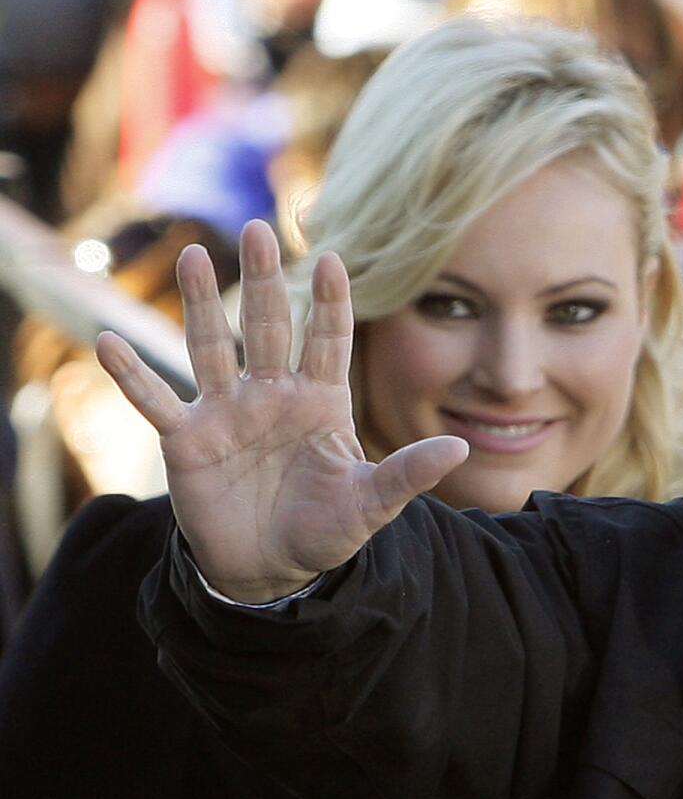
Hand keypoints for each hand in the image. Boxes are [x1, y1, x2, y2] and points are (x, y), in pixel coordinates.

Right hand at [97, 220, 468, 602]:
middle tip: (259, 227)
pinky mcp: (187, 440)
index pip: (329, 339)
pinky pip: (155, 401)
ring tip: (195, 256)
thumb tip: (461, 450)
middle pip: (269, 326)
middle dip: (266, 279)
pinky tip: (106, 342)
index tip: (334, 258)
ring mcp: (227, 412)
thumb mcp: (371, 503)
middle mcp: (273, 394)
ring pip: (211, 347)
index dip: (331, 302)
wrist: (272, 570)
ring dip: (202, 303)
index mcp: (322, 401)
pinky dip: (131, 376)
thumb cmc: (325, 530)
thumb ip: (408, 474)